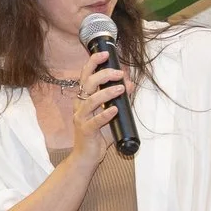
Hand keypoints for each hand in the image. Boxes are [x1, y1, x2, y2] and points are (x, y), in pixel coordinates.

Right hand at [55, 50, 131, 177]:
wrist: (87, 157)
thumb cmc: (97, 135)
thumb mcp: (111, 114)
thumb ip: (120, 99)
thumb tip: (130, 83)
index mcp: (84, 98)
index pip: (85, 75)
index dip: (93, 62)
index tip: (105, 54)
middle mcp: (80, 105)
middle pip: (87, 83)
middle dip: (104, 74)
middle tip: (119, 73)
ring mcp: (81, 118)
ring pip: (91, 100)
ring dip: (108, 92)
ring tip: (122, 89)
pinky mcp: (85, 130)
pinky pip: (95, 120)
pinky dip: (106, 114)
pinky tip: (115, 110)